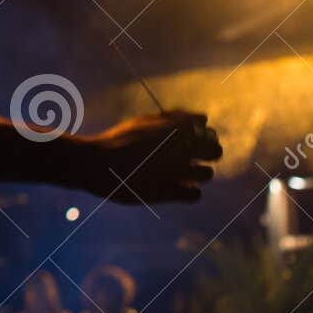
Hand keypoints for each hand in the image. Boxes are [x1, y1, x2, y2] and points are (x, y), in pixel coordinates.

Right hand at [74, 111, 220, 204]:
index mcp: (176, 128)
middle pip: (216, 151)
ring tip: (183, 173)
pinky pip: (195, 194)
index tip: (189, 136)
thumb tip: (202, 119)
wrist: (97, 163)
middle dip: (208, 152)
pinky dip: (190, 191)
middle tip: (193, 156)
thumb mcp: (145, 121)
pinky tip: (177, 187)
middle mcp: (182, 148)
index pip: (205, 127)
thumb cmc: (119, 140)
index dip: (199, 131)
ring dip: (199, 173)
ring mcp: (177, 172)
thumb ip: (173, 118)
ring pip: (207, 174)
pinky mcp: (170, 192)